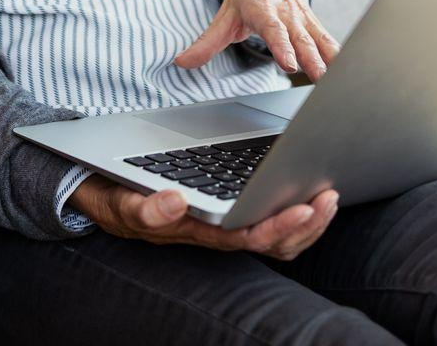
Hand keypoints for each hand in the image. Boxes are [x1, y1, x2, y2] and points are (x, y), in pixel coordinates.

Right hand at [69, 174, 338, 260]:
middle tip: (328, 196)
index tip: (303, 206)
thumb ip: (145, 209)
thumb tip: (175, 202)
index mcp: (198, 231)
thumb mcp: (123, 204)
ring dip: (307, 222)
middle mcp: (218, 233)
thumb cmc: (120, 200)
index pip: (248, 236)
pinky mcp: (229, 215)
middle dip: (306, 224)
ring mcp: (225, 227)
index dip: (280, 225)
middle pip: (272, 242)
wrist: (108, 200)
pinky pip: (270, 223)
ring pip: (277, 238)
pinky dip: (295, 213)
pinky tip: (306, 194)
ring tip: (328, 196)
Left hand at [175, 0, 338, 80]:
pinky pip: (328, 39)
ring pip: (318, 39)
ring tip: (338, 79)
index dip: (281, 46)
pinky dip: (339, 54)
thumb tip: (183, 62)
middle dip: (310, 57)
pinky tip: (350, 71)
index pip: (273, 29)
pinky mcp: (314, 22)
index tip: (289, 63)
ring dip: (329, 59)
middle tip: (319, 77)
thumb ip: (206, 42)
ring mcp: (302, 17)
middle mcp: (285, 12)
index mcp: (262, 9)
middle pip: (300, 37)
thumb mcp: (224, 15)